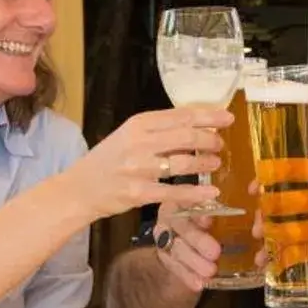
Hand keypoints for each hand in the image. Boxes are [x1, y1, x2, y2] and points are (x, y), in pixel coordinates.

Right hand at [69, 107, 229, 220]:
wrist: (79, 188)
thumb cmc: (107, 160)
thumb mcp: (128, 136)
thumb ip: (157, 131)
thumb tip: (194, 127)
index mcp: (138, 124)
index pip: (181, 115)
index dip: (208, 116)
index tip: (227, 118)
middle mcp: (139, 142)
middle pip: (186, 136)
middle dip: (210, 139)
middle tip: (220, 144)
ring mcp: (139, 168)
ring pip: (183, 162)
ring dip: (205, 162)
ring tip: (216, 163)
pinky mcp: (139, 192)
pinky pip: (174, 191)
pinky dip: (196, 192)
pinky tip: (211, 192)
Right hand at [149, 207, 220, 293]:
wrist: (188, 238)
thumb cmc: (204, 219)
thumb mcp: (208, 211)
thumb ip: (211, 210)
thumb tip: (217, 215)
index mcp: (179, 201)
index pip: (184, 203)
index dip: (196, 213)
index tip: (208, 221)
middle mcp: (167, 219)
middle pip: (181, 228)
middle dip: (198, 241)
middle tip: (215, 252)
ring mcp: (163, 239)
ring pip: (177, 250)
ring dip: (194, 262)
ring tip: (210, 271)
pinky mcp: (165, 257)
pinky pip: (175, 267)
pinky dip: (187, 276)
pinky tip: (199, 284)